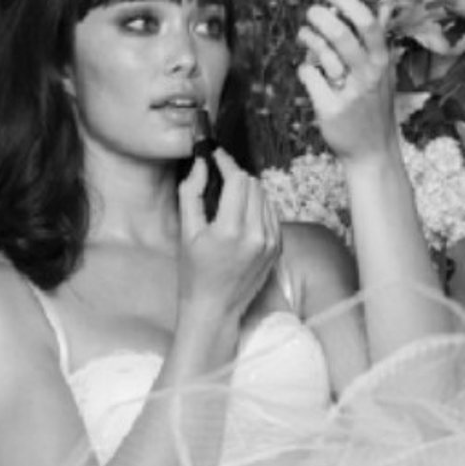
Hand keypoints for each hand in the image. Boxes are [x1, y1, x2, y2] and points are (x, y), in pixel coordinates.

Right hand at [176, 150, 280, 320]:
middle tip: (219, 177)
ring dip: (248, 190)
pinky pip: (272, 214)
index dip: (226, 163)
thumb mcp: (186, 232)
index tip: (216, 156)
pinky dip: (258, 207)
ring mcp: (271, 242)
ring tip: (229, 196)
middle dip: (236, 176)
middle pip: (254, 185)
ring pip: (265, 197)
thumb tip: (201, 164)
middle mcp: (256, 235)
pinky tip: (242, 214)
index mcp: (231, 230)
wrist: (215, 308)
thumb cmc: (194, 273)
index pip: (238, 180)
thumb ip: (191, 193)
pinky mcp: (278, 248)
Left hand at [296, 0, 397, 165]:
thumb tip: (383, 3)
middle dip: (321, 16)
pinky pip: (309, 76)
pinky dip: (305, 69)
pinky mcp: (331, 109)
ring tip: (305, 34)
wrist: (372, 152)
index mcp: (382, 62)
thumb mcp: (385, 73)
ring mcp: (350, 93)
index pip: (368, 24)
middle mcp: (368, 76)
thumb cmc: (375, 107)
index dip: (346, 0)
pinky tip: (309, 70)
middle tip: (312, 11)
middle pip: (342, 35)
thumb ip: (378, 41)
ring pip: (322, 54)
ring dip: (309, 38)